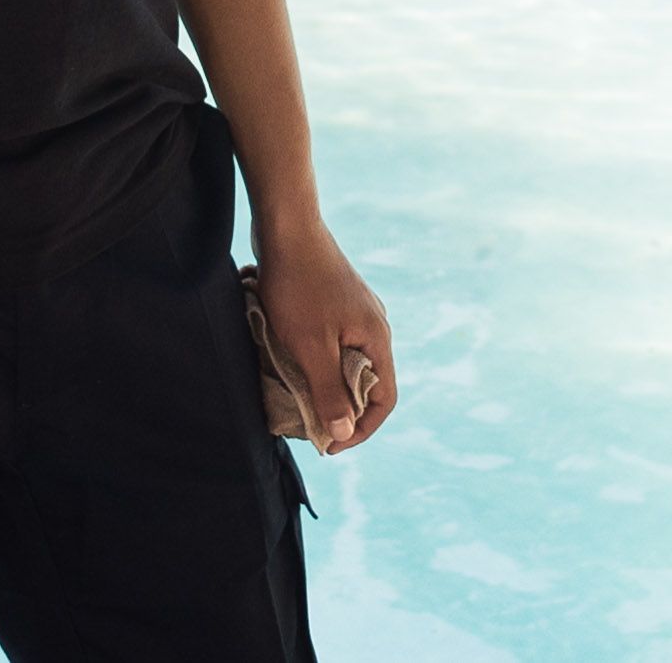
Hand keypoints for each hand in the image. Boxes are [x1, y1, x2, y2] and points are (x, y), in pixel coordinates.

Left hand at [248, 220, 395, 452]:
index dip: (360, 430)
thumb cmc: (298, 287)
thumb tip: (344, 433)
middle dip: (339, 407)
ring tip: (294, 395)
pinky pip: (334, 341)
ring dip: (325, 383)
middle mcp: (374, 325)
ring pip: (347, 360)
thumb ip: (329, 392)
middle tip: (307, 423)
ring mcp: (356, 310)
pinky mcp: (336, 299)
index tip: (329, 445)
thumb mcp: (310, 348)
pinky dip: (316, 358)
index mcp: (377, 338)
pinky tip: (289, 358)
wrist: (287, 226)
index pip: (384, 399)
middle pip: (366, 381)